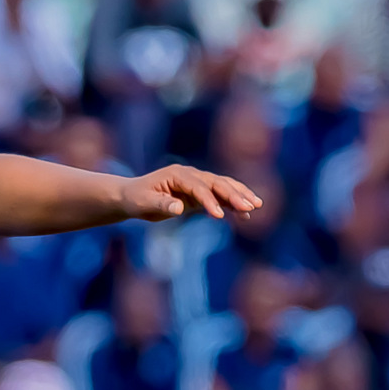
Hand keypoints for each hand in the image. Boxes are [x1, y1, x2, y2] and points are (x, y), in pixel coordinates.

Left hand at [126, 165, 260, 222]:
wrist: (131, 197)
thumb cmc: (135, 199)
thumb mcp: (144, 203)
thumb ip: (162, 204)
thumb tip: (179, 208)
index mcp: (177, 174)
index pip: (199, 187)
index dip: (210, 200)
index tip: (220, 215)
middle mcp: (190, 175)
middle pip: (217, 183)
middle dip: (234, 195)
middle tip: (251, 207)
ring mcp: (196, 183)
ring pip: (222, 187)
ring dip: (240, 195)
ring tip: (257, 206)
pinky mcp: (198, 194)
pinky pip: (219, 197)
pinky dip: (232, 204)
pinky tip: (245, 215)